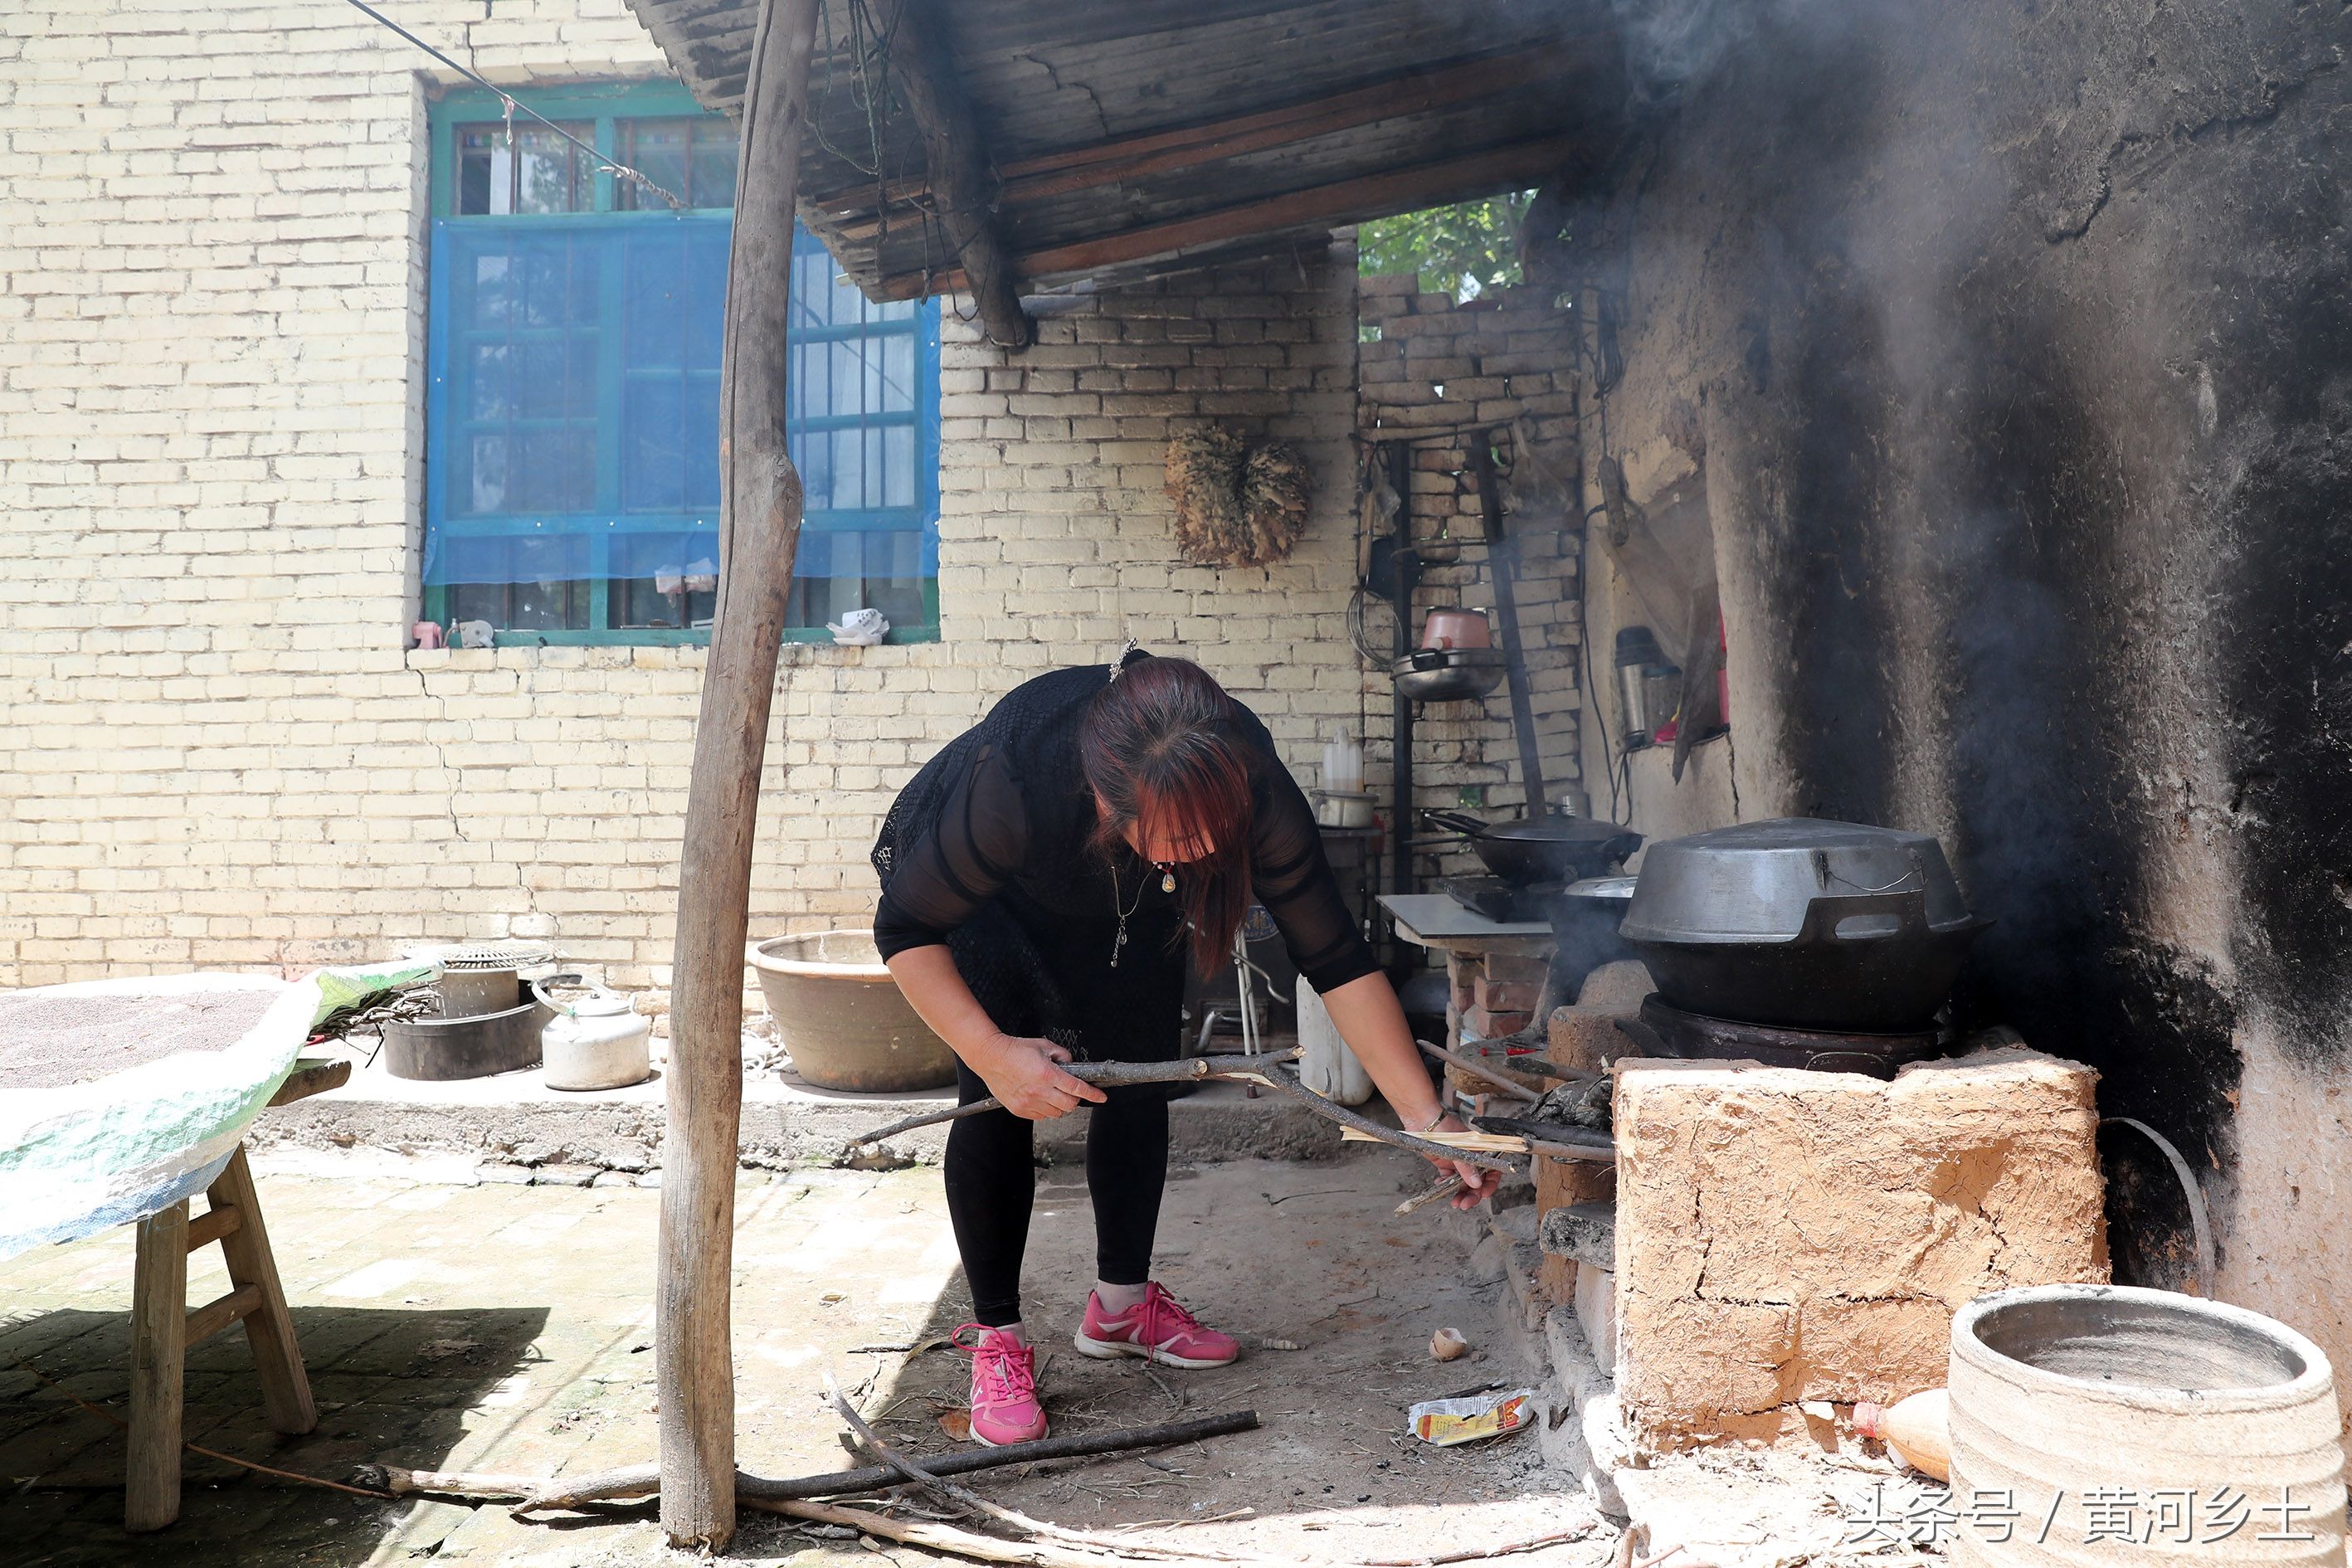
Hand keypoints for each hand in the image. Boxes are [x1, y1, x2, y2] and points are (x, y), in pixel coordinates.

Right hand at [974, 1035, 1108, 1120]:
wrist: (991, 1058)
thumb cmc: (1015, 1050)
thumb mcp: (1044, 1045)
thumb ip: (1062, 1055)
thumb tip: (1071, 1065)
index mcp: (1048, 1074)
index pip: (1077, 1088)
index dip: (1093, 1094)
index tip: (1101, 1097)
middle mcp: (1039, 1091)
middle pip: (1070, 1105)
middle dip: (1075, 1099)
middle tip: (1071, 1091)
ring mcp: (1029, 1102)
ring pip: (1057, 1113)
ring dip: (1060, 1105)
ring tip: (1052, 1093)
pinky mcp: (1020, 1109)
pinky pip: (1042, 1116)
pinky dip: (1046, 1110)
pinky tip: (1041, 1098)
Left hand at [1421, 1111, 1502, 1209]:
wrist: (1422, 1119)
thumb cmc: (1443, 1126)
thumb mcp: (1457, 1148)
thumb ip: (1467, 1166)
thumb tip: (1476, 1184)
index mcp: (1480, 1150)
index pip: (1492, 1170)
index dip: (1490, 1184)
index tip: (1484, 1194)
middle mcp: (1471, 1157)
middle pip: (1477, 1181)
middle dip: (1473, 1194)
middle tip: (1465, 1204)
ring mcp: (1458, 1161)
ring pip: (1463, 1183)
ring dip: (1460, 1193)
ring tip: (1455, 1203)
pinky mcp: (1445, 1163)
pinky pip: (1449, 1179)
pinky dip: (1446, 1185)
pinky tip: (1441, 1185)